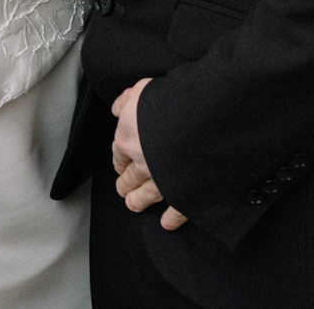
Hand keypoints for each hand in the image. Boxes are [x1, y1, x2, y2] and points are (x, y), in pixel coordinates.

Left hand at [112, 77, 186, 229]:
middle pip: (129, 177)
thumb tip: (117, 109)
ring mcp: (162, 179)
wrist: (196, 119)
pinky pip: (176, 209)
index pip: (118, 152)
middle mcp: (142, 162)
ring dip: (139, 201)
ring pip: (146, 194)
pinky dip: (172, 218)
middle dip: (125, 183)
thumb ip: (127, 99)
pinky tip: (167, 223)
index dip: (119, 159)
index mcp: (128, 138)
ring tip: (134, 205)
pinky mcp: (182, 191)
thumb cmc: (169, 101)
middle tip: (123, 189)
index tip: (120, 165)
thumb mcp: (142, 89)